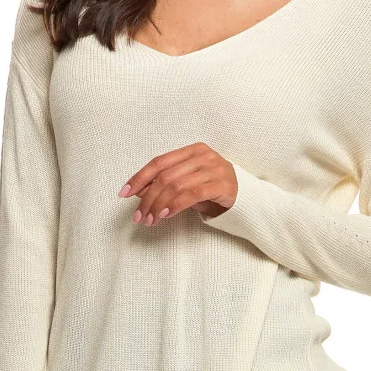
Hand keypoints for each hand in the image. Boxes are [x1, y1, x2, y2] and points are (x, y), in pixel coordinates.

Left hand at [117, 142, 237, 224]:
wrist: (246, 197)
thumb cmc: (213, 189)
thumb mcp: (186, 184)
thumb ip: (164, 185)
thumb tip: (137, 192)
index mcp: (192, 150)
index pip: (159, 162)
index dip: (139, 178)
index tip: (124, 193)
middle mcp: (203, 155)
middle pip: (166, 176)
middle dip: (148, 198)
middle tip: (139, 216)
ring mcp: (214, 168)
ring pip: (177, 185)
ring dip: (159, 205)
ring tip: (151, 220)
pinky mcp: (223, 184)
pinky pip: (193, 194)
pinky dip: (176, 205)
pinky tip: (166, 215)